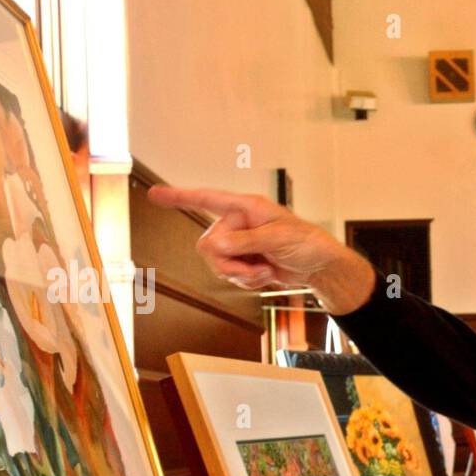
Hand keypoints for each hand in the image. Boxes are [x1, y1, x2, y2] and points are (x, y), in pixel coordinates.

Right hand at [146, 185, 375, 313]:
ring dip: (240, 274)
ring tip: (264, 270)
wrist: (320, 267)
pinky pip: (230, 275)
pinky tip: (265, 274)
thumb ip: (245, 241)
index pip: (207, 199)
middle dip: (229, 263)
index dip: (180, 197)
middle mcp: (238, 223)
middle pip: (208, 246)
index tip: (156, 195)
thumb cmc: (308, 243)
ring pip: (216, 264)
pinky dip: (247, 280)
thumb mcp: (278, 239)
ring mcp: (239, 244)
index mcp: (245, 208)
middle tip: (254, 267)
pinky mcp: (243, 261)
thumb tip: (215, 244)